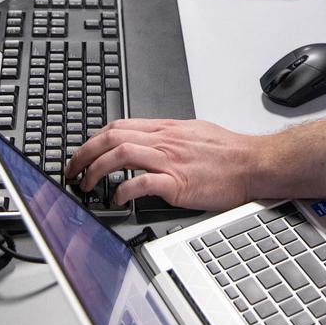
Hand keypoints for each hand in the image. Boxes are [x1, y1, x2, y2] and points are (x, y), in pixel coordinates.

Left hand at [65, 118, 255, 210]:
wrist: (252, 163)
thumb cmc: (228, 152)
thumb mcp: (193, 133)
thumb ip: (168, 137)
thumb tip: (147, 142)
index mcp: (167, 129)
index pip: (119, 126)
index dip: (94, 139)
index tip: (82, 153)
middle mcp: (164, 141)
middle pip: (113, 137)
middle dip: (85, 153)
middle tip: (73, 171)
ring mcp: (170, 161)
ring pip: (122, 154)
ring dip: (96, 170)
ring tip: (86, 186)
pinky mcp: (178, 183)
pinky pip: (143, 183)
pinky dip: (124, 189)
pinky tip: (117, 198)